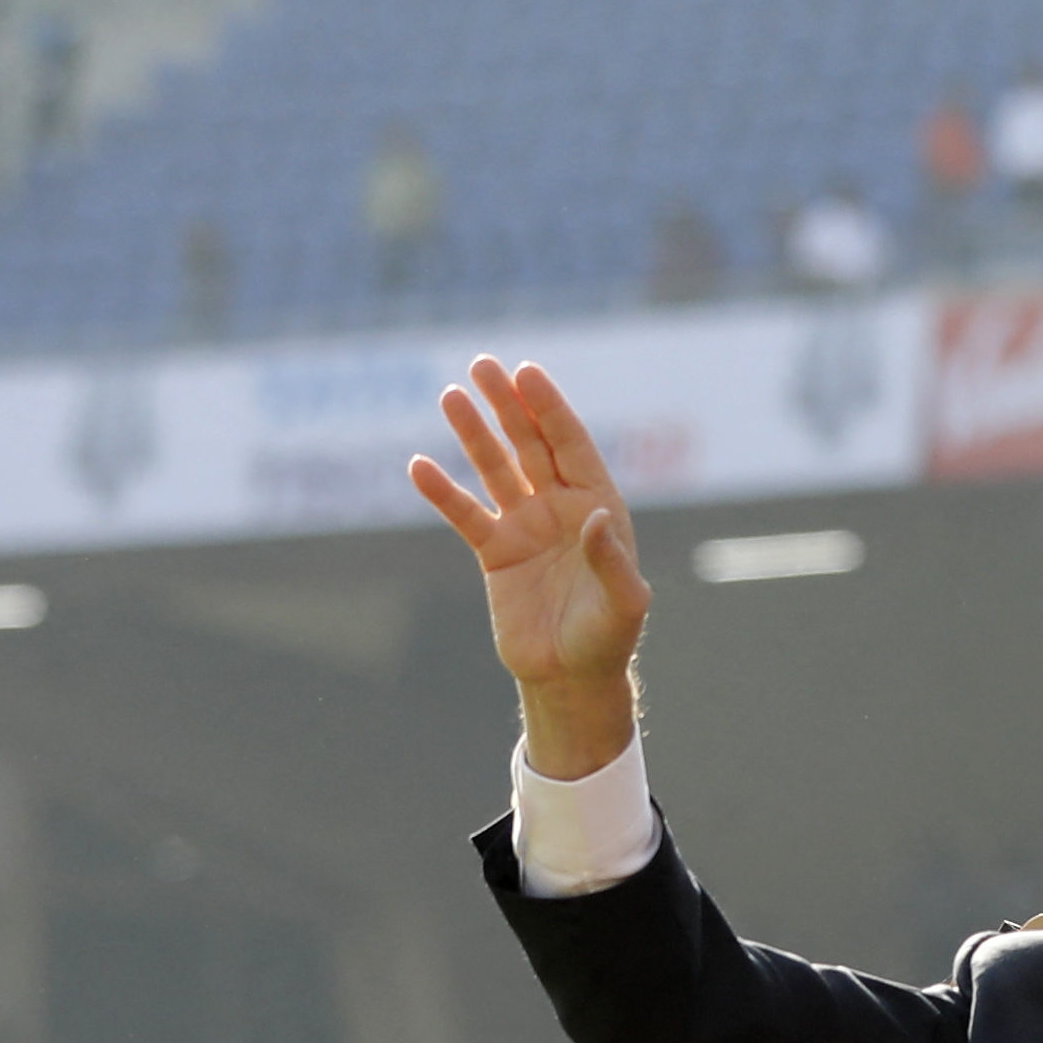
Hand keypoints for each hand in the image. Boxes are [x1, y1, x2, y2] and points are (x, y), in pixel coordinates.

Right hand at [410, 355, 652, 774]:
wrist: (569, 678)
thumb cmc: (607, 639)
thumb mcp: (623, 603)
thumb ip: (611, 559)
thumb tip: (594, 514)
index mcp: (597, 507)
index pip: (571, 445)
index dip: (549, 408)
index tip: (526, 372)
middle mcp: (560, 508)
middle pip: (530, 444)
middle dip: (508, 405)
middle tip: (482, 364)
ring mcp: (525, 526)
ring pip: (495, 468)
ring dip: (473, 433)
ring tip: (450, 395)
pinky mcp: (495, 552)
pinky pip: (465, 514)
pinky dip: (442, 491)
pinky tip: (419, 465)